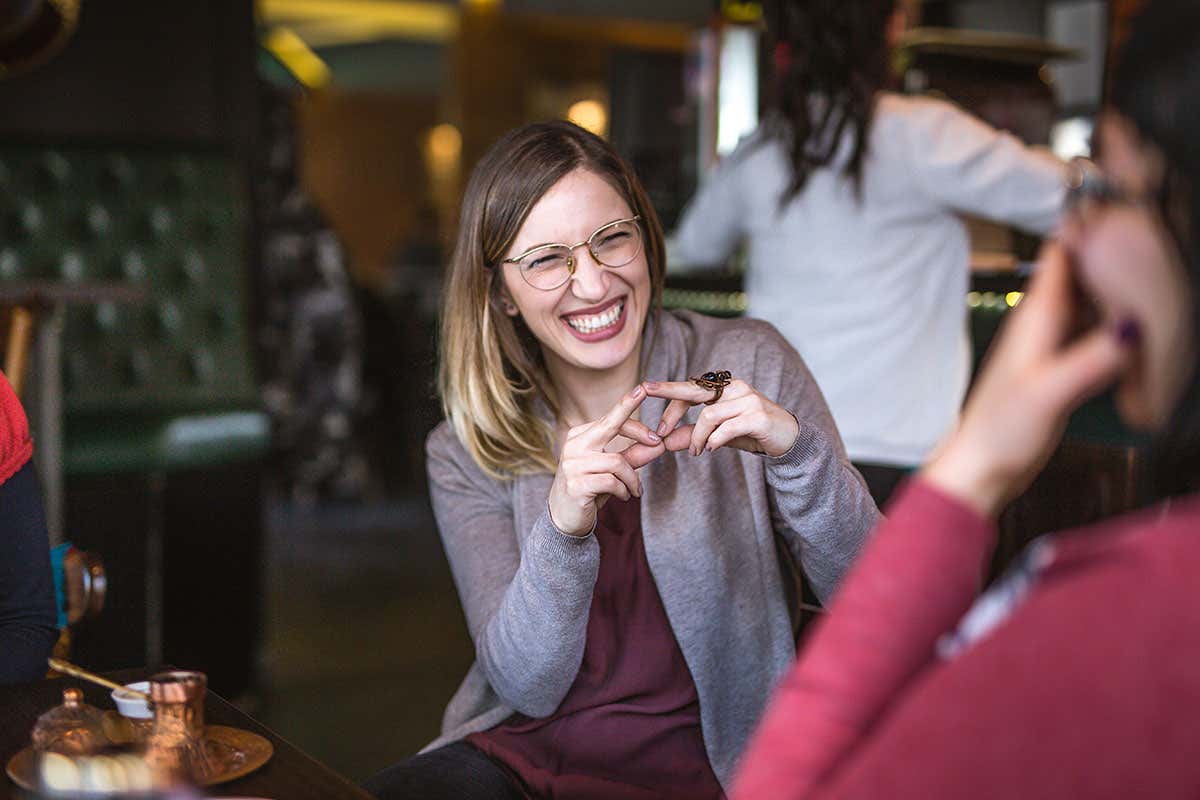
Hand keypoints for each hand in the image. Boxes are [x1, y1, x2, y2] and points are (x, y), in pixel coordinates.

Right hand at [548, 384, 664, 536]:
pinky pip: (612, 481)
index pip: (608, 418)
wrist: (564, 520)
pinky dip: (623, 490)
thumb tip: (659, 444)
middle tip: (659, 442)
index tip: (643, 389)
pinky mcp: (576, 484)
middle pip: (611, 427)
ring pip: (617, 461)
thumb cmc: (590, 490)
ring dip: (632, 478)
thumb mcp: (614, 471)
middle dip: (638, 430)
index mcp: (580, 436)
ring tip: (635, 490)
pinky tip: (623, 496)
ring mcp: (572, 465)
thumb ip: (633, 456)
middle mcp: (573, 446)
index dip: (627, 404)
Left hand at [642, 377, 799, 457]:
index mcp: (725, 388)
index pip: (691, 388)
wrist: (790, 439)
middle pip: (694, 392)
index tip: (649, 403)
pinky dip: (714, 440)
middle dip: (670, 403)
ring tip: (696, 451)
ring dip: (697, 437)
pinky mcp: (758, 417)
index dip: (669, 399)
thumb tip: (666, 442)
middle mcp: (736, 388)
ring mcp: (748, 400)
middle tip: (657, 426)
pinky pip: (726, 428)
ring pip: (708, 415)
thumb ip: (696, 434)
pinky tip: (712, 448)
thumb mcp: (720, 434)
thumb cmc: (753, 433)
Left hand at [923, 243, 1131, 517]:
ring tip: (1157, 280)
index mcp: (1038, 316)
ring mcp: (1055, 343)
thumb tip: (1133, 326)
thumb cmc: (1001, 430)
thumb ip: (1091, 359)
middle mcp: (1046, 322)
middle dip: (1117, 256)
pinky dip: (1119, 327)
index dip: (1091, 225)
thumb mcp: (1050, 392)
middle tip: (1157, 243)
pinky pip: (1098, 333)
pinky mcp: (1064, 367)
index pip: (1063, 253)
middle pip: (1086, 273)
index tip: (1125, 205)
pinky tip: (1141, 331)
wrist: (983, 467)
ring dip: (1121, 291)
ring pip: (1095, 302)